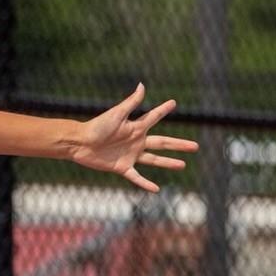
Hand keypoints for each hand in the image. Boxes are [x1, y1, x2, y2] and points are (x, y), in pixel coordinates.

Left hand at [73, 84, 198, 192]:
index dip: (163, 110)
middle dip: (179, 145)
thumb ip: (131, 102)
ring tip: (183, 164)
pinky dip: (145, 183)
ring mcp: (131, 155)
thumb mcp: (116, 114)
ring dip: (169, 162)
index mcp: (136, 127)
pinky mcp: (122, 167)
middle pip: (163, 143)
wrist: (80, 143)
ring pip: (154, 160)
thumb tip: (142, 85)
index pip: (154, 117)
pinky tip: (156, 189)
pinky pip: (136, 177)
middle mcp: (136, 141)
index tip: (173, 103)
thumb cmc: (96, 127)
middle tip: (195, 146)